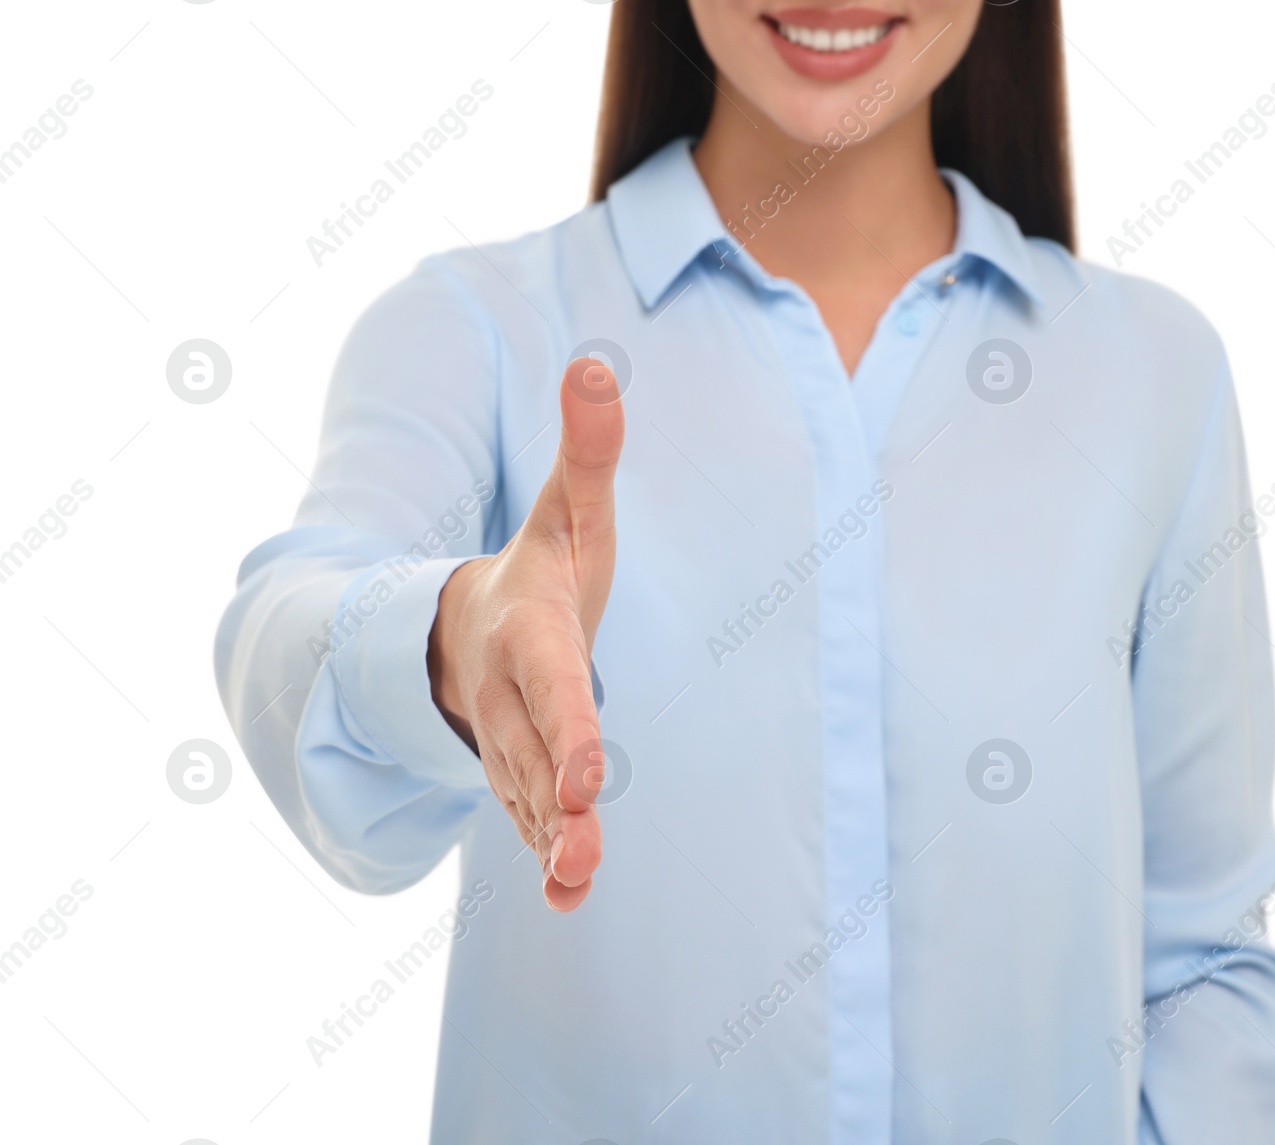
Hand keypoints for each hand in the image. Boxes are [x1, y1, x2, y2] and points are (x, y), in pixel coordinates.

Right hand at [427, 357, 623, 910]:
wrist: (464, 629)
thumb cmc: (537, 568)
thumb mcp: (567, 510)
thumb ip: (588, 450)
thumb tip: (599, 362)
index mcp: (527, 631)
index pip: (550, 681)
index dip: (565, 725)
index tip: (583, 773)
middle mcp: (511, 693)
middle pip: (530, 752)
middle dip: (550, 800)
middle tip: (577, 844)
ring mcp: (508, 740)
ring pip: (525, 798)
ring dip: (549, 844)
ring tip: (574, 888)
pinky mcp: (520, 775)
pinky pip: (527, 819)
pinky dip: (546, 858)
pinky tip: (570, 900)